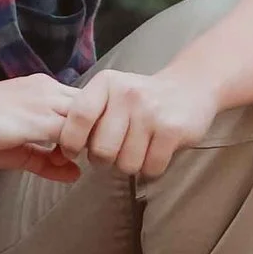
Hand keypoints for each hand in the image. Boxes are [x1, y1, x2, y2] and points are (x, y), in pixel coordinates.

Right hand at [0, 72, 87, 172]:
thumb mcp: (17, 151)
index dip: (94, 129)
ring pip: (89, 116)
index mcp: (46, 91)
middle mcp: (49, 90)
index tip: (88, 151)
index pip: (89, 104)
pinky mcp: (35, 118)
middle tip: (94, 158)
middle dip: (99, 133)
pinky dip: (77, 147)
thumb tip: (75, 174)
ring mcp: (44, 101)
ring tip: (80, 160)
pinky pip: (72, 130)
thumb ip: (47, 161)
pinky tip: (66, 160)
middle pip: (97, 107)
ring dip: (90, 140)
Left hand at [50, 59, 220, 178]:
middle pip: (102, 150)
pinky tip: (154, 153)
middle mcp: (127, 95)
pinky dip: (150, 169)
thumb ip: (88, 114)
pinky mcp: (172, 130)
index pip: (78, 117)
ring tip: (136, 150)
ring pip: (126, 164)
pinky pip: (151, 168)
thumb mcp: (111, 94)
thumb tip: (61, 148)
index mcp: (106, 84)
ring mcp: (151, 112)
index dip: (71, 141)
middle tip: (113, 153)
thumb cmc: (140, 98)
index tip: (73, 151)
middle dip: (104, 160)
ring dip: (129, 165)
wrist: (191, 86)